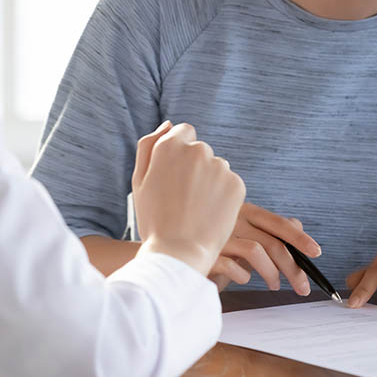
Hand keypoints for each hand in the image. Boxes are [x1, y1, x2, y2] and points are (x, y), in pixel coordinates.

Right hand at [131, 121, 245, 275]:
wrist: (177, 253)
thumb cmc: (154, 219)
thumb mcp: (139, 181)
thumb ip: (149, 146)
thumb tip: (168, 124)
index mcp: (170, 145)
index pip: (184, 132)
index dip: (179, 154)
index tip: (175, 176)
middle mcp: (197, 150)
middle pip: (201, 151)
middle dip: (195, 168)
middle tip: (183, 199)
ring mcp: (219, 166)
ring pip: (217, 168)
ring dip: (210, 182)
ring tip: (197, 210)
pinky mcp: (236, 184)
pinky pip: (230, 184)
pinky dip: (224, 196)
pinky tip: (210, 214)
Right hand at [208, 202, 321, 294]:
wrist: (179, 253)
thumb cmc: (216, 246)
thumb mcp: (245, 238)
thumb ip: (268, 231)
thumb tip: (297, 225)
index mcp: (244, 210)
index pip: (277, 222)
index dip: (299, 237)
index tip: (316, 252)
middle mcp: (231, 218)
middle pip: (272, 241)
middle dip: (293, 267)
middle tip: (302, 287)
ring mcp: (217, 234)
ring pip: (256, 251)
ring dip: (272, 273)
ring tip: (275, 286)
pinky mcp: (204, 252)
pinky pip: (233, 265)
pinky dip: (243, 275)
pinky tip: (243, 279)